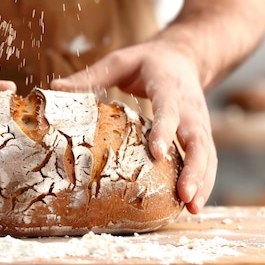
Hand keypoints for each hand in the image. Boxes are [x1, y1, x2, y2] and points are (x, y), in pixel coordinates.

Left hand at [51, 41, 215, 213]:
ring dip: (202, 181)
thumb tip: (56, 89)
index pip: (169, 110)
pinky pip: (207, 159)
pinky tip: (193, 204)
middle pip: (197, 140)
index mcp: (168, 86)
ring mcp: (200, 122)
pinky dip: (204, 181)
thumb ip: (92, 76)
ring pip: (207, 154)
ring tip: (192, 208)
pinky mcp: (202, 134)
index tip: (158, 153)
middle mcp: (190, 106)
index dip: (164, 131)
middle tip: (185, 195)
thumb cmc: (148, 61)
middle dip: (193, 169)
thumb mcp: (120, 61)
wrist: (185, 56)